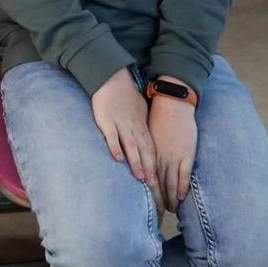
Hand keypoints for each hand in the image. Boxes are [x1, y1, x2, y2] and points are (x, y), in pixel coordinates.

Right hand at [90, 70, 156, 191]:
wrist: (113, 78)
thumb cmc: (126, 96)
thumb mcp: (140, 112)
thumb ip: (143, 127)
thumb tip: (148, 142)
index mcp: (142, 127)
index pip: (151, 150)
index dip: (156, 166)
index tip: (161, 182)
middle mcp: (134, 128)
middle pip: (144, 152)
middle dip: (149, 170)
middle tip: (154, 187)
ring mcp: (120, 125)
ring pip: (131, 146)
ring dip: (136, 162)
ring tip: (140, 177)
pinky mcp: (107, 121)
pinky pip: (112, 136)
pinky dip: (115, 147)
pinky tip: (118, 159)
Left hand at [148, 87, 196, 212]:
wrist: (172, 103)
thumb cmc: (158, 116)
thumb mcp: (147, 134)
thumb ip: (146, 148)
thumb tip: (141, 159)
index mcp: (148, 153)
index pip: (147, 178)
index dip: (147, 193)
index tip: (146, 205)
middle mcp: (158, 157)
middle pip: (157, 185)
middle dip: (157, 201)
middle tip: (156, 215)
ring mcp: (172, 157)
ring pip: (169, 183)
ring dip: (169, 199)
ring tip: (169, 210)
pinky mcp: (185, 154)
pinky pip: (183, 175)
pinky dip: (182, 188)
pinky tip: (181, 198)